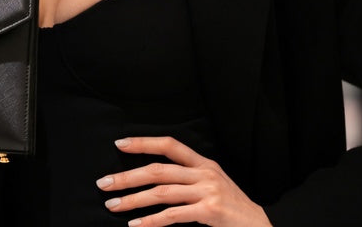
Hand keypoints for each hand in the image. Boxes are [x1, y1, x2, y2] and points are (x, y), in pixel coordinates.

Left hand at [97, 136, 270, 226]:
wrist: (258, 225)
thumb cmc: (230, 207)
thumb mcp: (212, 184)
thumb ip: (188, 177)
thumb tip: (151, 178)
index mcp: (204, 163)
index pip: (170, 145)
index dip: (144, 142)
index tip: (119, 144)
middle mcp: (205, 173)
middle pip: (158, 170)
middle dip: (127, 176)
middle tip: (103, 183)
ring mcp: (208, 191)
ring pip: (161, 192)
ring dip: (133, 199)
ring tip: (113, 205)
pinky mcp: (209, 210)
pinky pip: (173, 215)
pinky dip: (151, 220)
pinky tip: (135, 224)